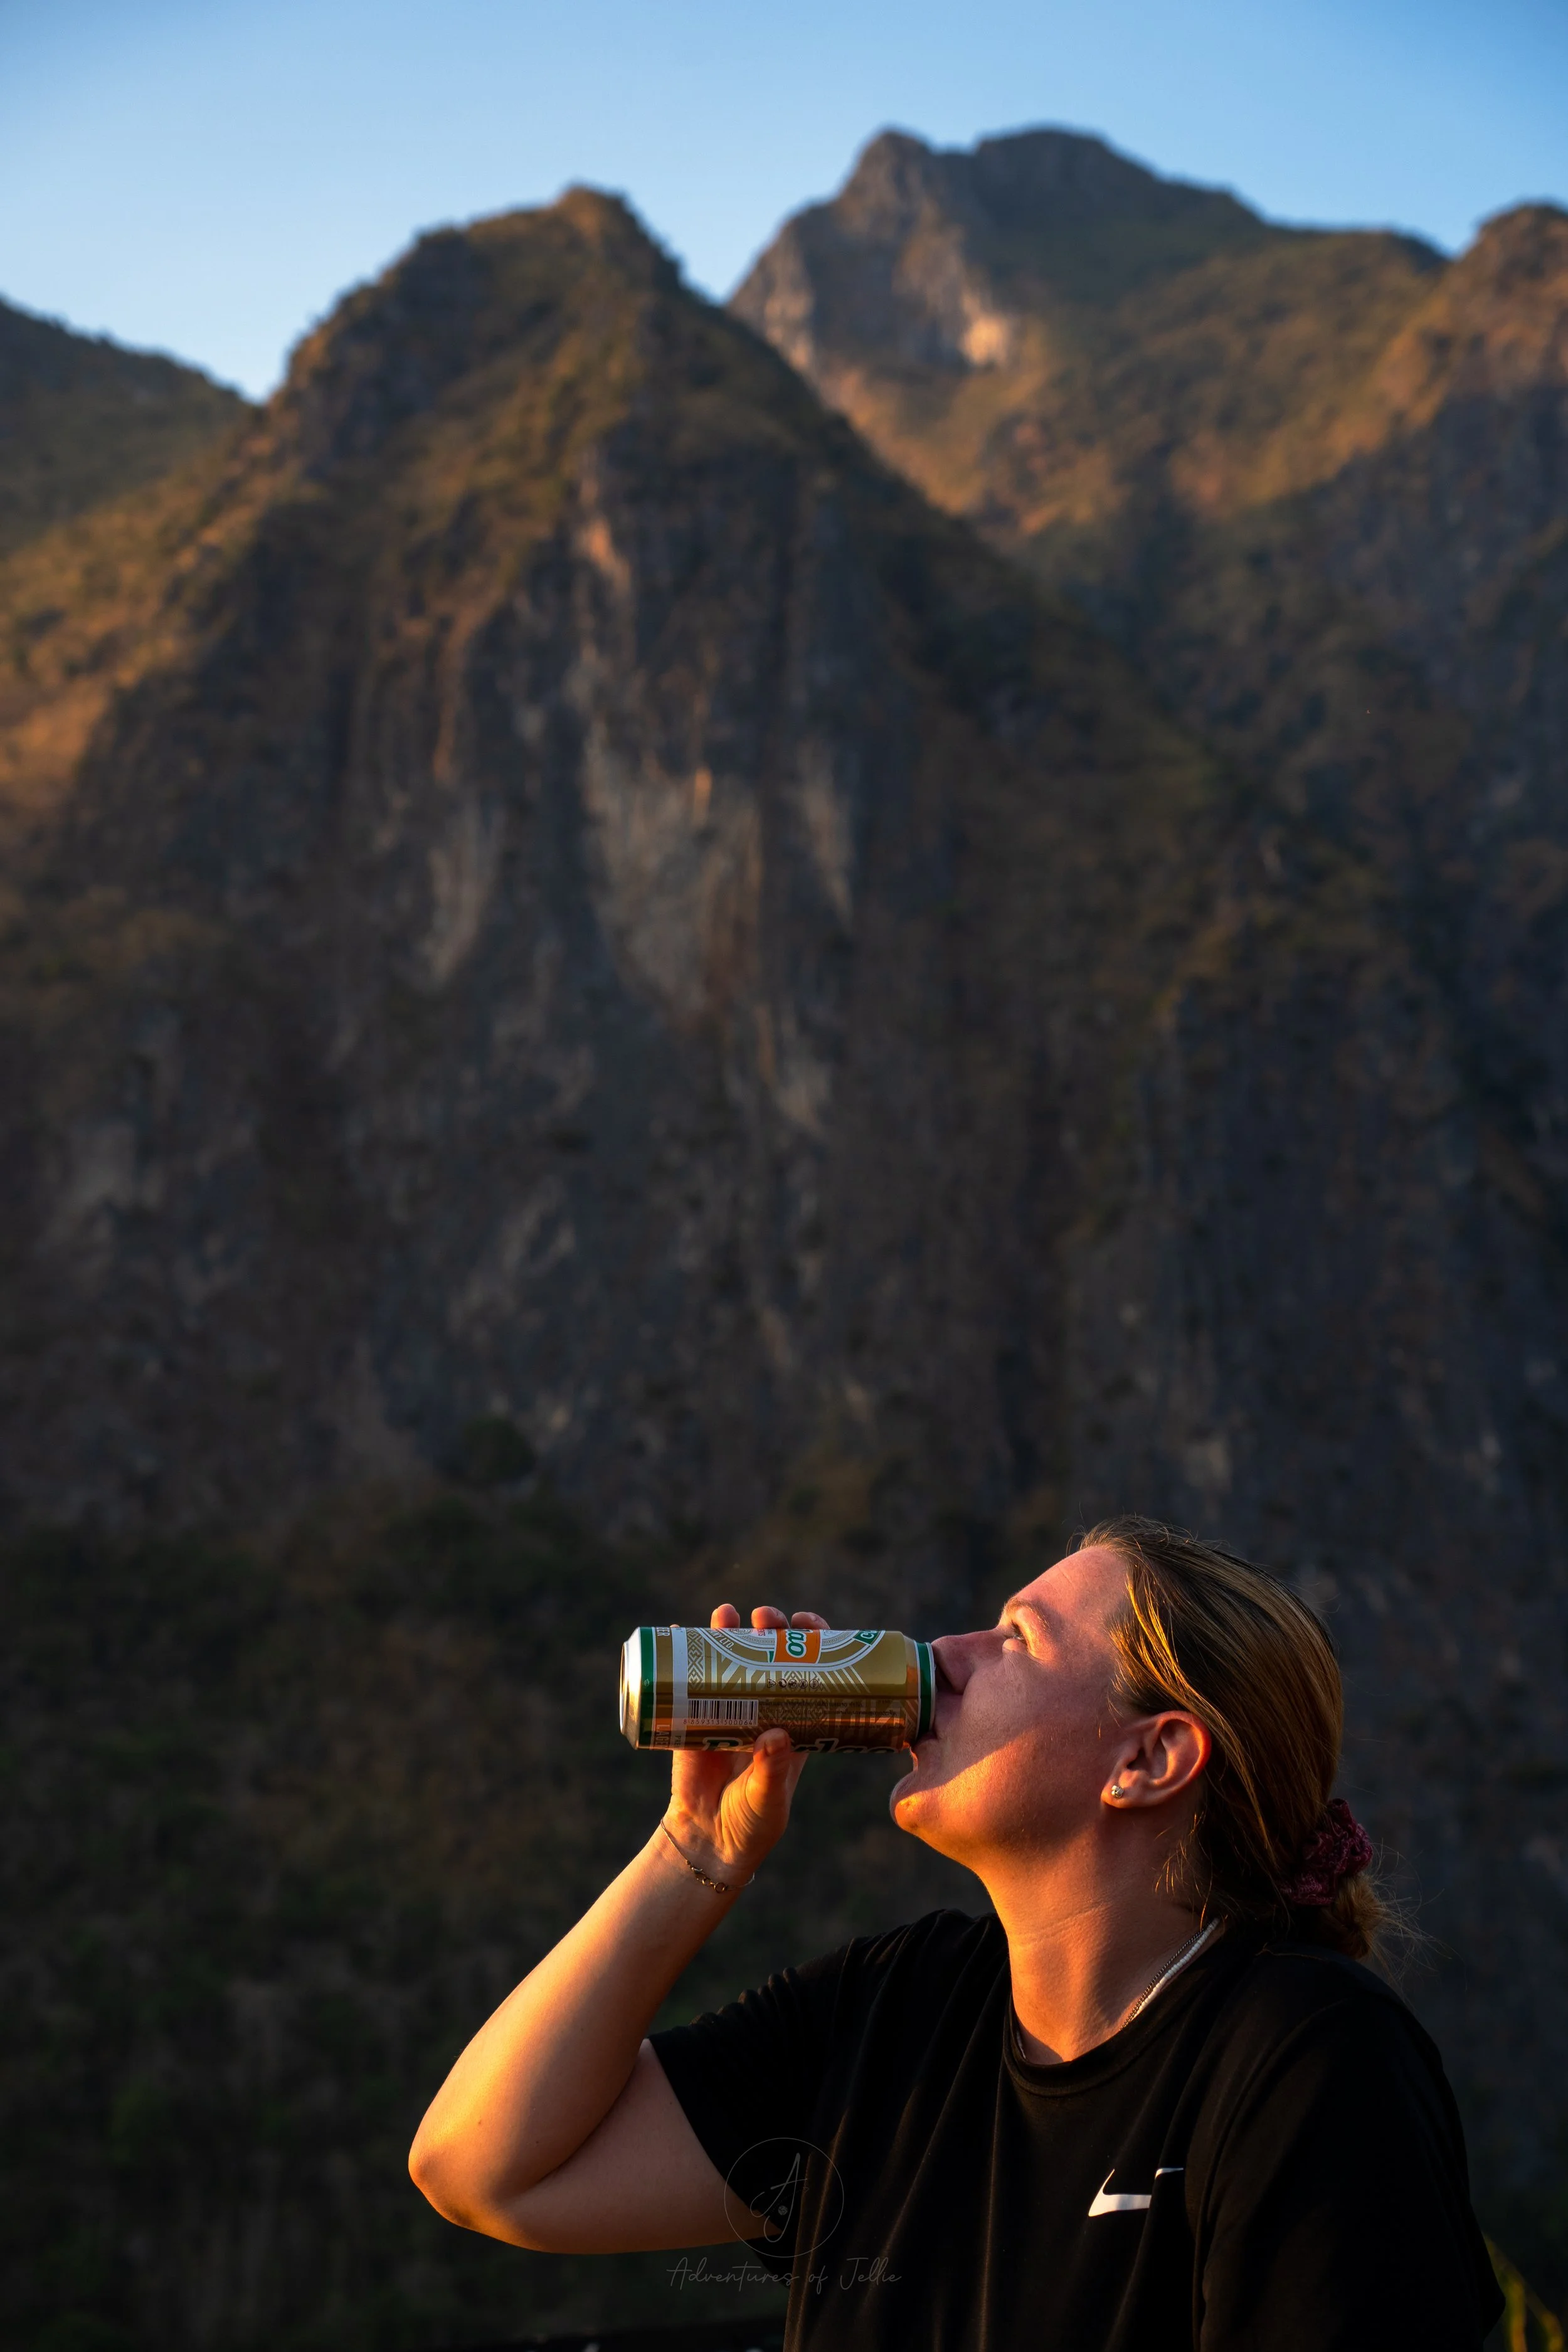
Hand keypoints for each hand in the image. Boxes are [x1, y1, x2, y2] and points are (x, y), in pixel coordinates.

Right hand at [662, 1605, 829, 1884]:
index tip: (807, 1623)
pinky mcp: (693, 1717)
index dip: (812, 1642)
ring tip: (725, 1614)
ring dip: (728, 1631)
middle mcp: (764, 1707)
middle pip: (769, 1654)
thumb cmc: (753, 1822)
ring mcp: (728, 1708)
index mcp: (795, 1721)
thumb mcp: (769, 1798)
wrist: (708, 1841)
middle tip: (764, 1618)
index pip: (811, 1671)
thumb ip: (772, 1770)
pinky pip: (688, 1679)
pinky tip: (678, 1633)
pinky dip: (681, 1654)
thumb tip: (774, 1736)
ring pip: (730, 1659)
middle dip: (769, 1629)